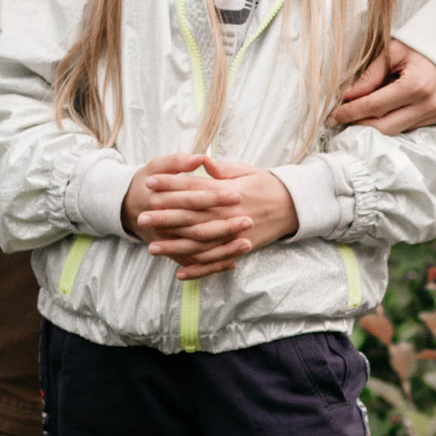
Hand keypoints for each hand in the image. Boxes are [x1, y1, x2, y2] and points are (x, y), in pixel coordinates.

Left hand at [120, 151, 298, 272]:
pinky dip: (199, 269)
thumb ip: (222, 170)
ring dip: (176, 247)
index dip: (170, 186)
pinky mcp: (240, 250)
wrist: (293, 206)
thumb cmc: (266, 184)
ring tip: (152, 248)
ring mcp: (234, 235)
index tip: (149, 184)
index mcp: (229, 192)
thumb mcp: (246, 170)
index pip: (194, 189)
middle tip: (142, 218)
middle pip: (192, 218)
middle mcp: (229, 215)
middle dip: (165, 218)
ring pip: (201, 244)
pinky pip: (216, 262)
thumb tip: (201, 161)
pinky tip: (179, 273)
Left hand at [332, 39, 435, 133]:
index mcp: (416, 85)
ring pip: (397, 130)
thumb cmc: (422, 43)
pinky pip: (412, 127)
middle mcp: (429, 104)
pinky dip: (394, 122)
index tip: (332, 116)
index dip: (350, 112)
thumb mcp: (394, 50)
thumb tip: (346, 96)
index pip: (374, 106)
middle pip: (384, 127)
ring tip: (358, 116)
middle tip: (339, 120)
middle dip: (359, 124)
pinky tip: (382, 115)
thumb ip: (370, 75)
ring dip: (375, 126)